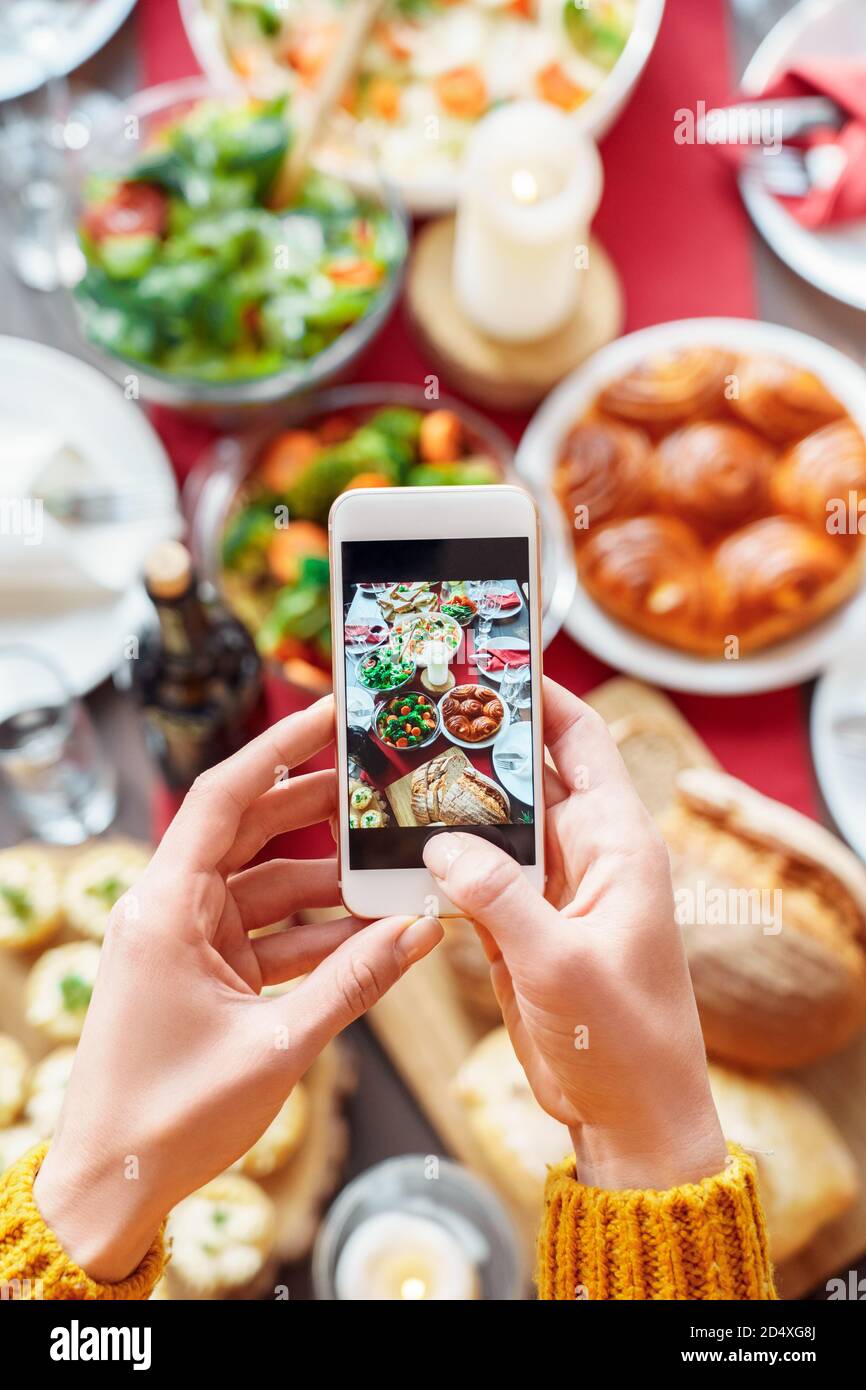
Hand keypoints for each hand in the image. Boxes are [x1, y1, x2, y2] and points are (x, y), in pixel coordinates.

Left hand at [35, 697, 441, 1281]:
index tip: (329, 715)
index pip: (222, 796)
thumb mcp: (278, 1044)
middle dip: (316, 810)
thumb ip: (355, 981)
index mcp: (166, 907)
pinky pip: (263, 933)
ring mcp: (183, 940)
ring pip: (263, 884)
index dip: (278, 748)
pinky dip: (311, 933)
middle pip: (249, 830)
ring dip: (325, 884)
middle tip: (379, 789)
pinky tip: (366, 935)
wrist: (112, 1184)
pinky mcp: (198, 972)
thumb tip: (420, 930)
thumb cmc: (171, 1115)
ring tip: (391, 875)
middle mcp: (169, 909)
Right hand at [423, 678, 725, 1191]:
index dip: (540, 698)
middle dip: (479, 743)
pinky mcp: (524, 925)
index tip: (488, 664)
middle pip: (530, 776)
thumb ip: (500, 898)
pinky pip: (479, 874)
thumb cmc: (624, 1038)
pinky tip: (401, 844)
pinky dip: (444, 859)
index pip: (581, 743)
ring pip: (497, 824)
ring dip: (453, 802)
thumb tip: (440, 844)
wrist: (628, 1114)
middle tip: (419, 710)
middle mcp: (586, 855)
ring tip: (395, 766)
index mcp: (616, 844)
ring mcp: (552, 890)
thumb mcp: (561, 962)